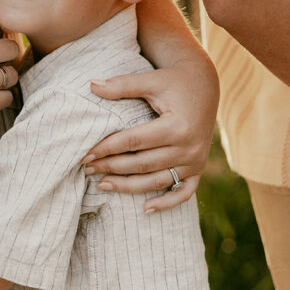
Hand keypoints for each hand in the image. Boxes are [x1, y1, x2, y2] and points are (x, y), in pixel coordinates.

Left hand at [83, 56, 218, 212]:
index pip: (134, 141)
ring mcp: (195, 161)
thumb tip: (90, 85)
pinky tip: (145, 209)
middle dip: (112, 167)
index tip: (85, 154)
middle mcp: (189, 147)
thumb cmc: (172, 82)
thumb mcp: (150, 80)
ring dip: (128, 186)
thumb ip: (121, 85)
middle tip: (87, 170)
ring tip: (102, 185)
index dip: (107, 148)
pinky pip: (184, 193)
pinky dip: (166, 203)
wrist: (204, 86)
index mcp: (177, 126)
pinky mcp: (198, 169)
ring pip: (157, 181)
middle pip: (143, 164)